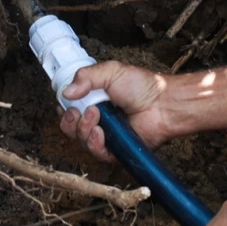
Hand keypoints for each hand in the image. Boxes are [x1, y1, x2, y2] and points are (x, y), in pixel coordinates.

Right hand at [58, 61, 180, 161]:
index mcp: (94, 101)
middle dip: (69, 120)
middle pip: (70, 128)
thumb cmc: (142, 86)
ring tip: (97, 116)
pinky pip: (96, 153)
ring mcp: (105, 136)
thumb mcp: (111, 72)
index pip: (69, 110)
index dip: (64, 108)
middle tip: (78, 111)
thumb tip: (65, 92)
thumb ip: (86, 77)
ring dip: (82, 129)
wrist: (163, 103)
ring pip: (80, 141)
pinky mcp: (115, 151)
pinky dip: (94, 143)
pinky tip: (100, 132)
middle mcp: (97, 120)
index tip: (66, 102)